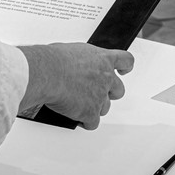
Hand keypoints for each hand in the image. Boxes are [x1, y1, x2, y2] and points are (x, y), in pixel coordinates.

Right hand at [19, 43, 133, 129]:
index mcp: (103, 58)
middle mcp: (105, 77)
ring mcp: (100, 96)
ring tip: (79, 105)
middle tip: (98, 93)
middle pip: (119, 89)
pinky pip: (93, 123)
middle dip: (110, 93)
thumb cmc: (55, 60)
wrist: (48, 73)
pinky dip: (86, 122)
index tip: (125, 70)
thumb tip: (74, 64)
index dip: (126, 66)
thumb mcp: (73, 51)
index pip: (125, 60)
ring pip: (105, 108)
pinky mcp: (90, 112)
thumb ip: (82, 60)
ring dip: (95, 108)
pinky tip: (78, 119)